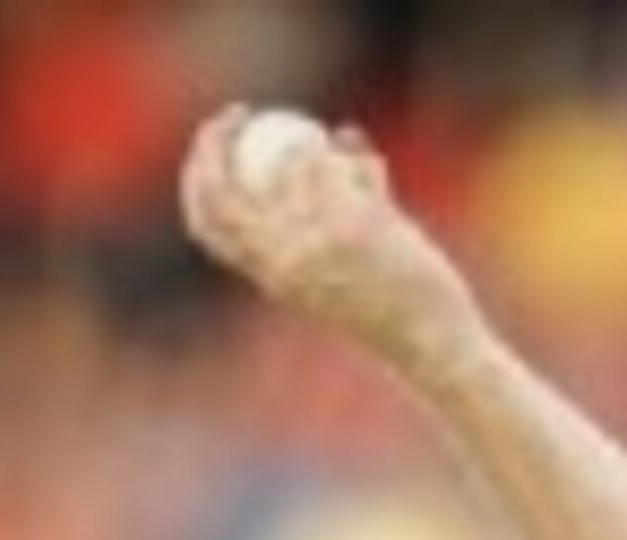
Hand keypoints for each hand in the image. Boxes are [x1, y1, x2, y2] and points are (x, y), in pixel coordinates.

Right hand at [180, 107, 479, 380]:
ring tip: (345, 157)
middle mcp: (281, 261)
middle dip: (214, 141)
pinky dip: (347, 154)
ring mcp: (314, 243)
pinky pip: (331, 165)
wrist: (429, 339)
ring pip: (284, 163)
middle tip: (236, 114)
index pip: (207, 224)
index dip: (198, 179)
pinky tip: (368, 163)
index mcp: (271, 276)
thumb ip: (311, 228)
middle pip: (221, 189)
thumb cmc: (387, 309)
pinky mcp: (352, 227)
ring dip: (308, 146)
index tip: (213, 148)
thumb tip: (300, 165)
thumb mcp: (335, 273)